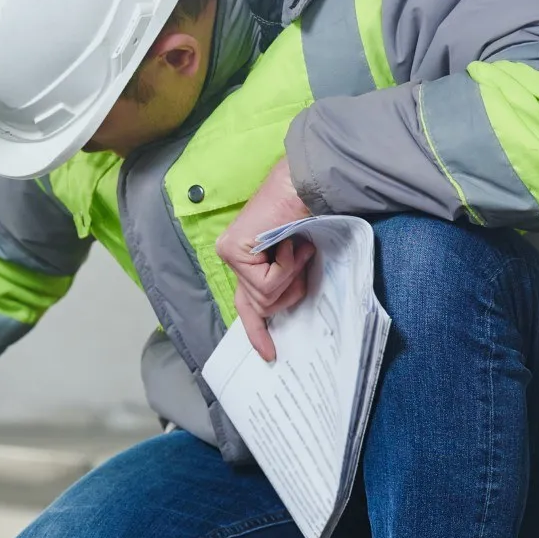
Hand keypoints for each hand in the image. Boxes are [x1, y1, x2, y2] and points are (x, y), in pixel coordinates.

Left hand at [216, 159, 314, 361]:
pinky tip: (290, 243)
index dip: (258, 331)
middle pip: (260, 306)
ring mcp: (230, 254)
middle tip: (300, 260)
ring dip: (291, 275)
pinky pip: (266, 283)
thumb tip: (282, 309)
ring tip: (297, 247)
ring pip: (265, 297)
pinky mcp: (233, 251)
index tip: (269, 354)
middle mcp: (232, 258)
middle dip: (289, 291)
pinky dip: (287, 267)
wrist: (306, 184)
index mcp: (247, 262)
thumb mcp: (298, 258)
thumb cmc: (308, 215)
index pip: (247, 305)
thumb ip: (284, 281)